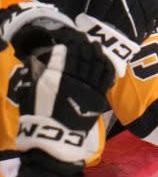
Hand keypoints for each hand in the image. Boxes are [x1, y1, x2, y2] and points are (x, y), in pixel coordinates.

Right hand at [9, 26, 113, 165]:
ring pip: (96, 63)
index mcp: (54, 75)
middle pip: (82, 55)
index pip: (64, 53)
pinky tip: (106, 61)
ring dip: (96, 52)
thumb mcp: (31, 93)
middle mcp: (73, 78)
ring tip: (96, 45)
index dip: (68, 44)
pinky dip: (107, 67)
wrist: (54, 139)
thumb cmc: (37, 117)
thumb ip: (36, 75)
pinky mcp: (99, 97)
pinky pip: (106, 77)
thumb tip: (37, 61)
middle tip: (85, 38)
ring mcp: (88, 86)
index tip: (70, 38)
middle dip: (83, 45)